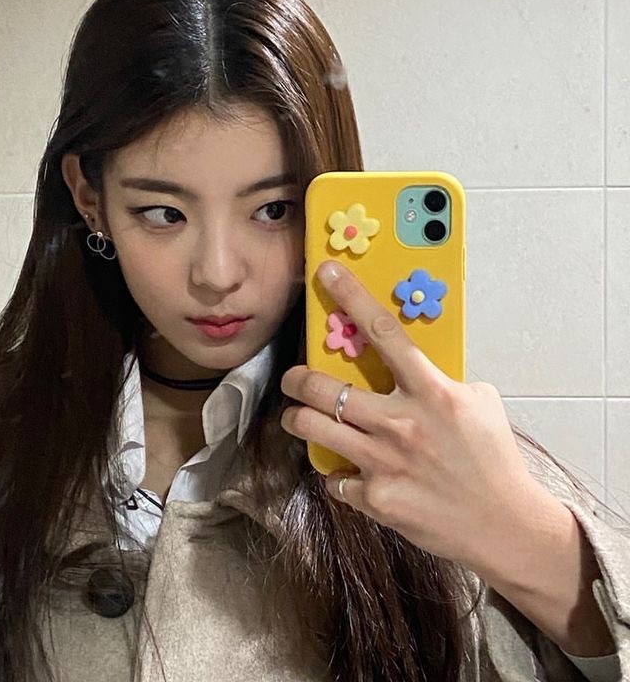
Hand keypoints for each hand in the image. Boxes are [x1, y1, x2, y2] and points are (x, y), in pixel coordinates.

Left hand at [280, 260, 557, 570]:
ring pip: (314, 428)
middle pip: (325, 388)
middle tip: (295, 378)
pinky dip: (335, 473)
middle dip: (298, 379)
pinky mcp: (375, 498)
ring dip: (298, 419)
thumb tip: (409, 367)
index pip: (386, 333)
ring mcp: (384, 462)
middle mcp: (402, 423)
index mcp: (433, 392)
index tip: (327, 274)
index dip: (352, 297)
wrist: (504, 525)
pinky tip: (344, 470)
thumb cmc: (493, 460)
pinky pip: (335, 478)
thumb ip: (441, 381)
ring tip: (299, 416)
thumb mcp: (479, 404)